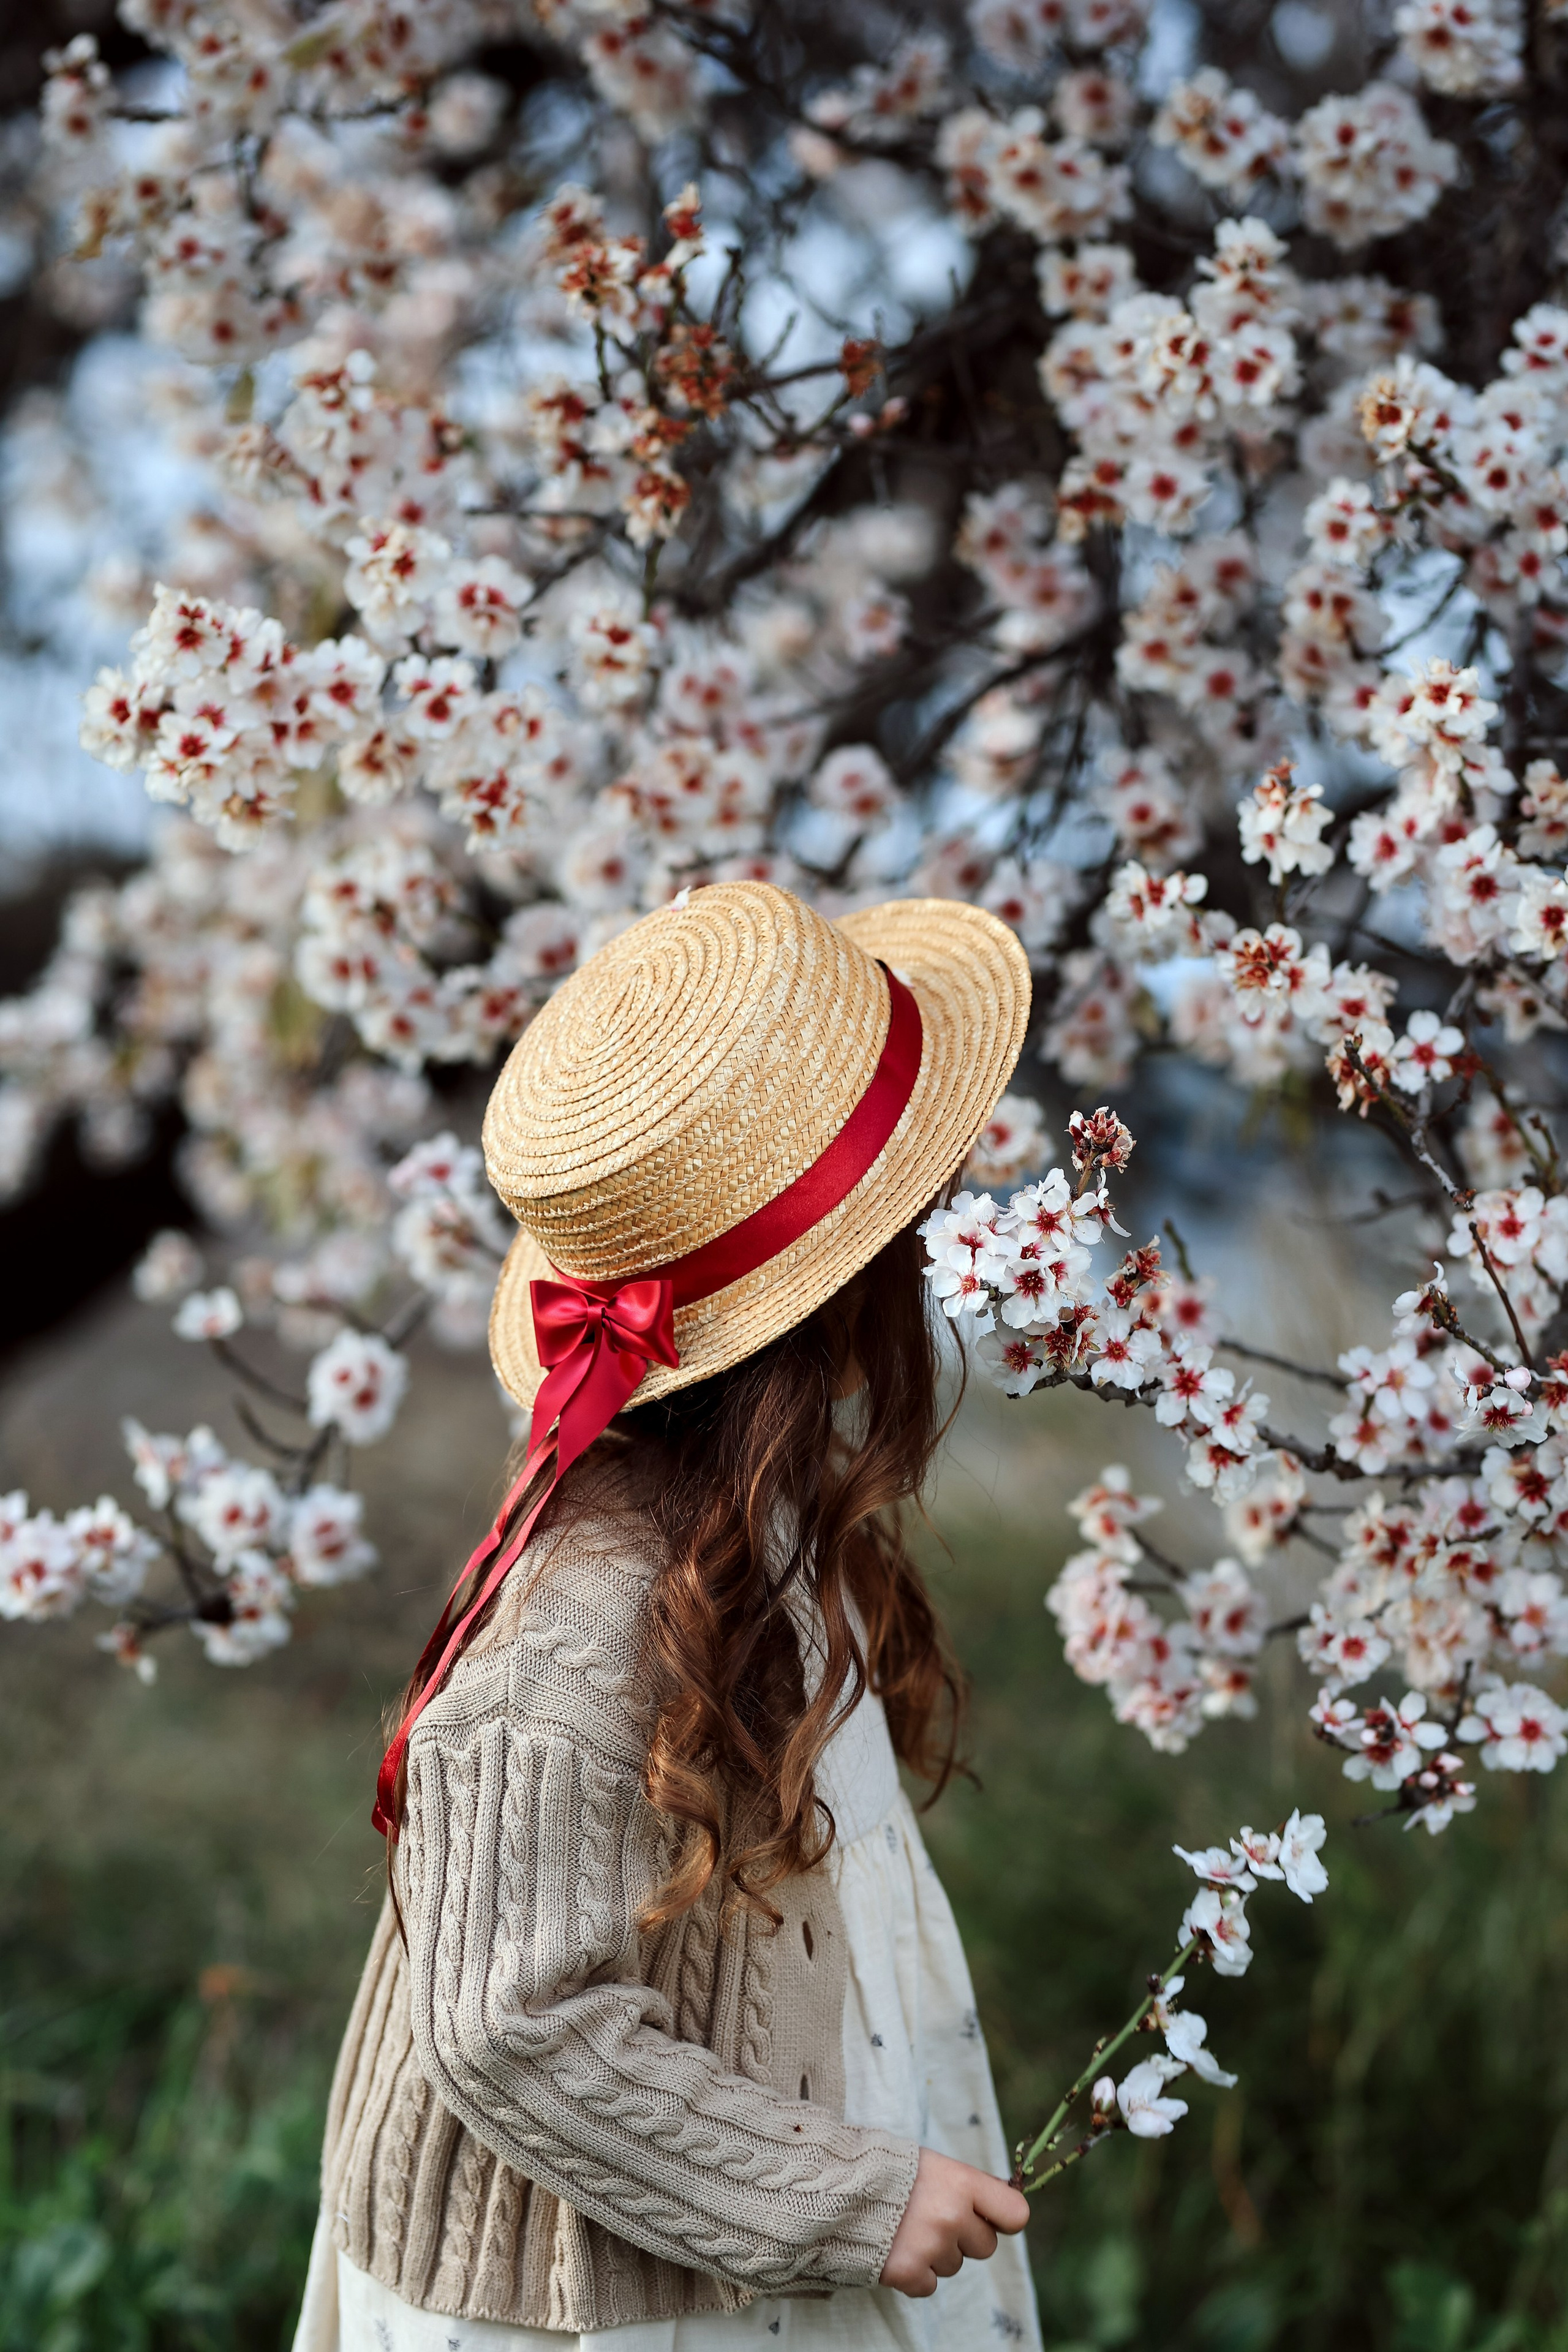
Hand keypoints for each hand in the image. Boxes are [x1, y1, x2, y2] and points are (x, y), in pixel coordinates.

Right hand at [879, 2147, 1030, 2297]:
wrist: (839, 2187)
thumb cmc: (892, 2171)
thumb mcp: (935, 2165)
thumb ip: (969, 2188)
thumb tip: (1006, 2206)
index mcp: (961, 2182)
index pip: (1015, 2215)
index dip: (1003, 2219)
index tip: (989, 2217)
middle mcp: (951, 2216)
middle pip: (985, 2247)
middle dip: (964, 2237)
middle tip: (933, 2217)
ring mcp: (929, 2247)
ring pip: (954, 2265)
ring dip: (936, 2253)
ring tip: (908, 2228)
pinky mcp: (907, 2273)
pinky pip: (930, 2285)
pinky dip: (915, 2274)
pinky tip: (897, 2249)